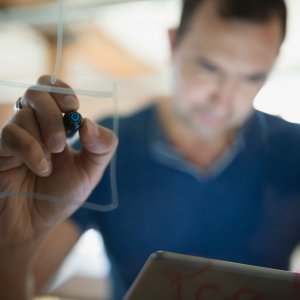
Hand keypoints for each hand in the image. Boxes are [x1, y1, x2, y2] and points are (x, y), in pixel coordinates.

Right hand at [0, 75, 117, 247]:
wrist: (33, 223)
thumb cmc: (61, 195)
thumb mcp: (91, 171)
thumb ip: (102, 147)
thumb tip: (89, 123)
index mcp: (57, 125)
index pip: (53, 88)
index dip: (62, 91)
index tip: (73, 107)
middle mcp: (34, 125)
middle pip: (37, 92)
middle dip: (53, 113)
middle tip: (62, 143)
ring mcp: (15, 135)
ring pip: (25, 113)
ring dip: (44, 137)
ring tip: (50, 165)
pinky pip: (11, 134)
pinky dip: (31, 150)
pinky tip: (40, 168)